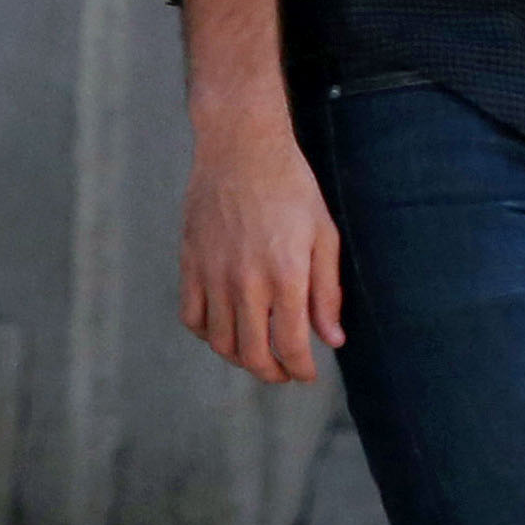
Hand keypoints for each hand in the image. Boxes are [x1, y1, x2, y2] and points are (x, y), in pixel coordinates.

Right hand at [181, 107, 342, 383]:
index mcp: (286, 276)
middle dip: (272, 373)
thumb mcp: (324, 236)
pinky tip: (225, 330)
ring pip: (221, 341)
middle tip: (284, 372)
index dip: (301, 369)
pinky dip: (207, 334)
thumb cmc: (292, 189)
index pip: (291, 345)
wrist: (241, 150)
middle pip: (253, 353)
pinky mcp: (190, 264)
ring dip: (240, 358)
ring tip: (257, 355)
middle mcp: (246, 281)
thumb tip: (334, 339)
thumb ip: (328, 292)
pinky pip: (192, 317)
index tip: (307, 374)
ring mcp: (213, 275)